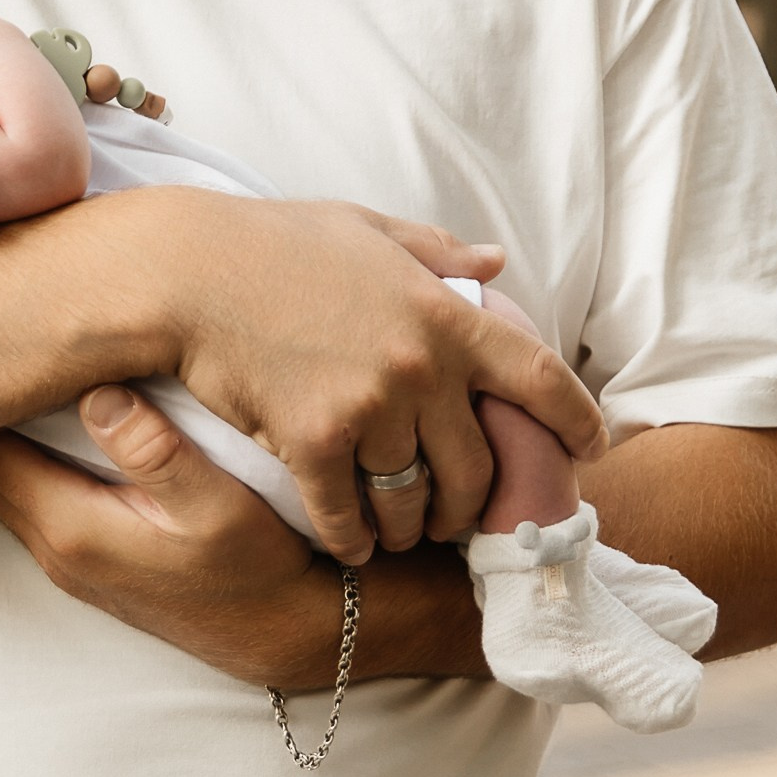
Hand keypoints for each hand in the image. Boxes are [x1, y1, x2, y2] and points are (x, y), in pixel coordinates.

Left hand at [0, 394, 336, 691]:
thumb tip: (98, 396)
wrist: (288, 635)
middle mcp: (55, 546)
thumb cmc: (261, 567)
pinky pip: (21, 492)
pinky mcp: (87, 558)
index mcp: (72, 526)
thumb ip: (158, 452)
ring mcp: (68, 557)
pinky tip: (13, 416)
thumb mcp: (221, 506)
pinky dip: (5, 452)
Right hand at [141, 193, 604, 562]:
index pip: (539, 378)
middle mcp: (419, 367)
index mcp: (444, 313)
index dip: (575, 421)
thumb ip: (439, 252)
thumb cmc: (273, 243)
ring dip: (414, 527)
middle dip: (474, 502)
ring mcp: (369, 408)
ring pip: (414, 499)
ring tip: (404, 533)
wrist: (187, 273)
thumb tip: (499, 263)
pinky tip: (353, 546)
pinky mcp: (314, 443)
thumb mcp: (367, 229)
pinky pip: (348, 514)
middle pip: (478, 465)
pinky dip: (354, 539)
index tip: (589, 450)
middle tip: (459, 515)